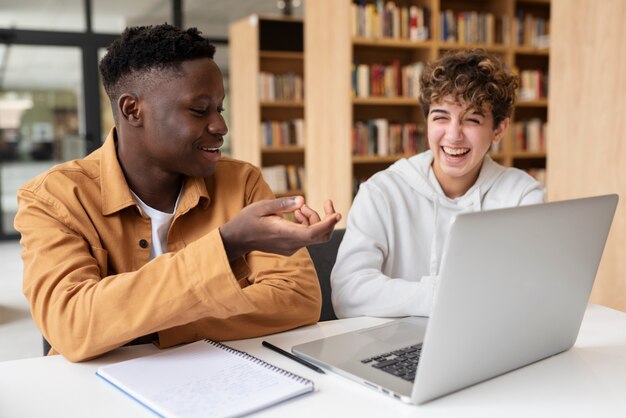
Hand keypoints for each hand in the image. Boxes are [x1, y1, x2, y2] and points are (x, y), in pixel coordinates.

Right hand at [220, 196, 340, 259]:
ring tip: (297, 209)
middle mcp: (290, 244)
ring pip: (314, 235)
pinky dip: (307, 224)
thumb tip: (302, 200)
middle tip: (318, 203)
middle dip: (325, 218)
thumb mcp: (262, 207)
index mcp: (284, 233)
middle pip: (320, 235)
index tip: (337, 213)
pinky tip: (295, 215)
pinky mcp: (290, 247)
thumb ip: (283, 204)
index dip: (327, 224)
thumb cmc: (248, 220)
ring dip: (312, 219)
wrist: (237, 239)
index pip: (312, 233)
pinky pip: (307, 237)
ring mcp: (291, 248)